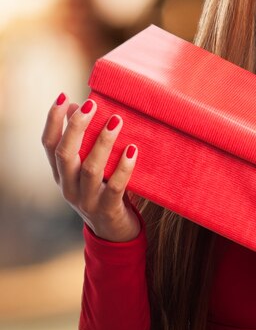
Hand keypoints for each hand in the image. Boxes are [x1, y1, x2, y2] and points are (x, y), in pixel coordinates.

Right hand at [41, 93, 140, 241]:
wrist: (114, 233)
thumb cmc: (103, 190)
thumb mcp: (89, 168)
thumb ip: (85, 143)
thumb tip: (82, 106)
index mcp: (61, 174)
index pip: (49, 144)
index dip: (54, 120)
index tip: (64, 96)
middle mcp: (68, 187)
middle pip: (65, 154)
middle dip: (76, 127)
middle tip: (91, 104)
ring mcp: (86, 200)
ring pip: (90, 169)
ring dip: (102, 142)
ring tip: (116, 120)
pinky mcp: (107, 210)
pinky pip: (115, 187)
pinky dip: (123, 167)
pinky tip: (132, 150)